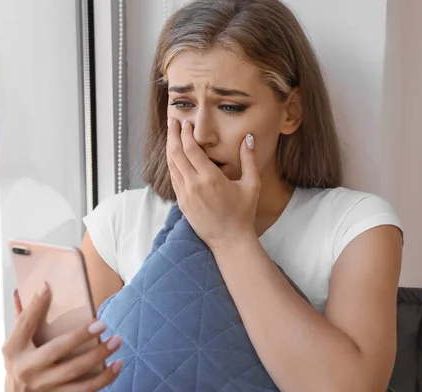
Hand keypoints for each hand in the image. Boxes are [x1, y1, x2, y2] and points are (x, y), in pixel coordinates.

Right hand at [2, 284, 122, 391]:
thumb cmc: (20, 362)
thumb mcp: (16, 342)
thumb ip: (24, 317)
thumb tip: (34, 288)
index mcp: (14, 349)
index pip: (24, 324)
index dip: (35, 306)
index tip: (47, 287)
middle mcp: (27, 368)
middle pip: (56, 350)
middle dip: (80, 336)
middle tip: (102, 323)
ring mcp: (44, 385)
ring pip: (75, 371)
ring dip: (98, 356)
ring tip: (116, 341)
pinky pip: (84, 389)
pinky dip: (104, 378)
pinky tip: (117, 364)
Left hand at [167, 118, 260, 248]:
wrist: (229, 240)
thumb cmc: (243, 213)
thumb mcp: (252, 185)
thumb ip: (249, 159)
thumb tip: (248, 138)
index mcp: (210, 178)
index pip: (191, 149)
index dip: (186, 133)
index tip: (186, 123)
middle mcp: (194, 185)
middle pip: (176, 153)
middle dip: (172, 135)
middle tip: (173, 121)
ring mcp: (185, 195)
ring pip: (171, 165)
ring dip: (169, 147)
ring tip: (170, 134)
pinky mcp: (182, 203)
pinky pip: (173, 178)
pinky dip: (172, 164)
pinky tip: (173, 156)